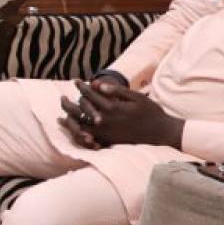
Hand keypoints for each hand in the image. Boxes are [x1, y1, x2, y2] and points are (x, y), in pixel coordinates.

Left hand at [59, 78, 184, 149]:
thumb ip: (116, 91)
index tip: (76, 81)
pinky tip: (72, 129)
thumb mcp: (136, 98)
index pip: (91, 95)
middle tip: (62, 98)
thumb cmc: (151, 113)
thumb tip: (97, 84)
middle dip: (69, 103)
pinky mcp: (107, 142)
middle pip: (80, 112)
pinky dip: (77, 133)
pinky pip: (87, 138)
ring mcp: (105, 134)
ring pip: (80, 126)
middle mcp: (106, 122)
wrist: (162, 134)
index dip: (82, 87)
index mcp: (112, 108)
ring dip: (69, 119)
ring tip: (62, 115)